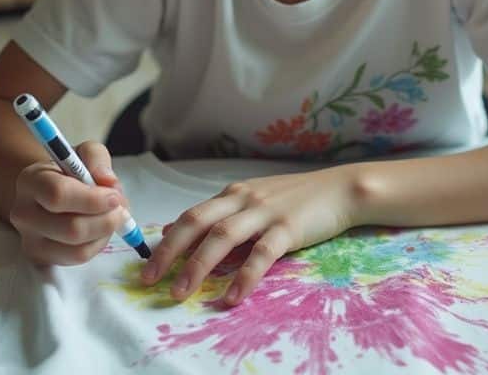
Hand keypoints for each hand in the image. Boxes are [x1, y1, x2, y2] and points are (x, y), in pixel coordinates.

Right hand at [9, 141, 129, 265]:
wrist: (49, 194)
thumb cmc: (69, 172)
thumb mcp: (84, 154)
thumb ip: (97, 159)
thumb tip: (108, 182)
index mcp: (30, 181)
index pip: (58, 194)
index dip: (92, 199)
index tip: (114, 196)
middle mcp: (23, 212)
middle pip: (71, 229)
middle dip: (105, 220)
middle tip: (119, 209)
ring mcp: (30, 240)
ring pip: (77, 249)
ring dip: (105, 233)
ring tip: (112, 218)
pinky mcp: (41, 258)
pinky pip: (78, 258)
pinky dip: (98, 245)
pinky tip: (100, 230)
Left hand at [139, 165, 360, 305]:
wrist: (341, 190)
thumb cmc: (296, 199)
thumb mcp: (251, 201)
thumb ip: (217, 215)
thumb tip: (172, 229)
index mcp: (232, 194)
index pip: (191, 216)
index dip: (166, 241)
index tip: (147, 265)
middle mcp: (242, 199)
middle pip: (197, 223)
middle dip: (170, 252)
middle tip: (150, 279)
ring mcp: (265, 212)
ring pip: (222, 237)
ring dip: (198, 266)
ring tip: (181, 292)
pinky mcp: (288, 227)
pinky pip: (261, 253)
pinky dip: (244, 276)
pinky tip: (232, 296)